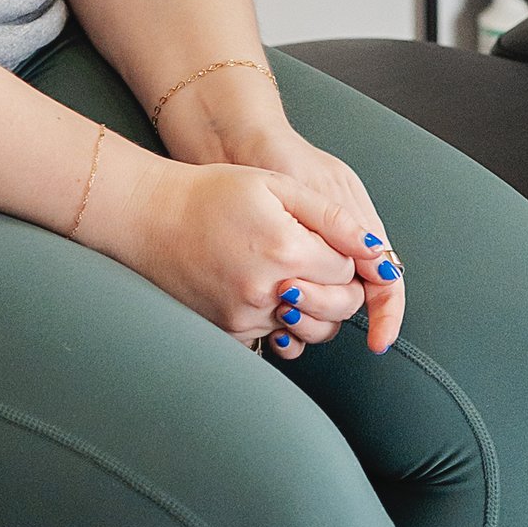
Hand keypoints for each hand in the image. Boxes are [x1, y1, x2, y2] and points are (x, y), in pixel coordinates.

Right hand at [94, 134, 405, 355]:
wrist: (151, 216)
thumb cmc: (215, 192)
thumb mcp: (278, 186)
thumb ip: (332, 218)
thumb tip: (376, 249)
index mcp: (286, 250)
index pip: (348, 272)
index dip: (344, 257)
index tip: (324, 242)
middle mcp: (267, 292)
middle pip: (336, 310)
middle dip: (338, 290)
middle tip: (316, 264)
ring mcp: (244, 317)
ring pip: (308, 330)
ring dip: (313, 309)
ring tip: (292, 277)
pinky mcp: (227, 332)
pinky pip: (274, 340)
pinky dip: (280, 323)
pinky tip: (267, 293)